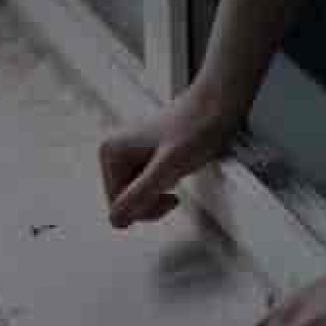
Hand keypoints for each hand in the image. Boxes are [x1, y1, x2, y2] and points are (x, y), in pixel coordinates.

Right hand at [99, 86, 240, 228]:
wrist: (215, 106)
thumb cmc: (196, 127)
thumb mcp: (169, 166)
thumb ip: (141, 193)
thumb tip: (116, 220)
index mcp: (110, 153)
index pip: (118, 207)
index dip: (146, 208)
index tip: (169, 196)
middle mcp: (114, 153)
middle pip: (125, 203)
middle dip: (151, 203)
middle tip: (174, 190)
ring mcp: (128, 156)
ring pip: (136, 198)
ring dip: (158, 196)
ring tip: (175, 176)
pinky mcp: (143, 158)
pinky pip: (146, 188)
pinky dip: (163, 187)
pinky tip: (175, 172)